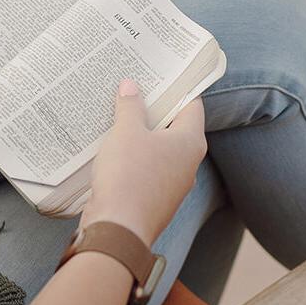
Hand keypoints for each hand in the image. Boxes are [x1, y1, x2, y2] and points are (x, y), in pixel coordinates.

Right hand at [81, 80, 206, 245]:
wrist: (118, 230)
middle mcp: (188, 164)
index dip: (176, 88)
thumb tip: (131, 86)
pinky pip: (148, 171)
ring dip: (142, 136)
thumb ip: (130, 106)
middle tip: (135, 90)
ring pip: (160, 151)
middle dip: (155, 110)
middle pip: (175, 127)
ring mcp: (173, 185)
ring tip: (119, 116)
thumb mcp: (126, 132)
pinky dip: (135, 159)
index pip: (191, 105)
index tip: (161, 74)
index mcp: (190, 143)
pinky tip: (114, 150)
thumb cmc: (128, 176)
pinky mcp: (155, 200)